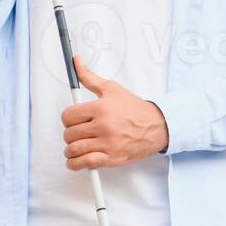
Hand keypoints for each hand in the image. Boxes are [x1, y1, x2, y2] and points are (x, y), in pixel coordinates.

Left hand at [61, 55, 169, 169]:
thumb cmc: (135, 109)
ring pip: (74, 150)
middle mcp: (103, 126)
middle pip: (69, 134)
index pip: (68, 116)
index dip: (68, 118)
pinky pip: (85, 163)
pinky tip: (76, 160)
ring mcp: (107, 144)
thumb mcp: (112, 89)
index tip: (73, 120)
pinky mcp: (111, 159)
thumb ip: (89, 77)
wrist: (157, 126)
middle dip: (70, 133)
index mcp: (101, 109)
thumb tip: (76, 62)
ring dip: (71, 149)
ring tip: (76, 146)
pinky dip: (76, 164)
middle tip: (78, 132)